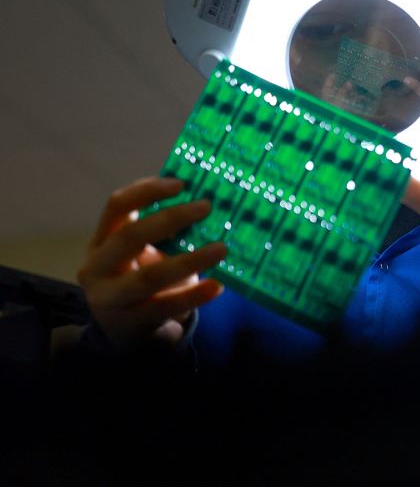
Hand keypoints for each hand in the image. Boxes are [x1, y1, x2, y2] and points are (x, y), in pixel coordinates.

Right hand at [77, 177, 225, 350]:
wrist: (127, 335)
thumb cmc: (142, 280)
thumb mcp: (143, 255)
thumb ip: (164, 233)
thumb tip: (206, 202)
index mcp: (101, 242)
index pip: (117, 207)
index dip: (147, 191)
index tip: (181, 183)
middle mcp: (97, 268)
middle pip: (130, 237)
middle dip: (170, 218)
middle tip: (206, 206)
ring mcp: (110, 299)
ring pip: (148, 277)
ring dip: (189, 260)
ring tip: (221, 248)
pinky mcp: (131, 324)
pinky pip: (165, 306)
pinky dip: (194, 295)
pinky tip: (217, 286)